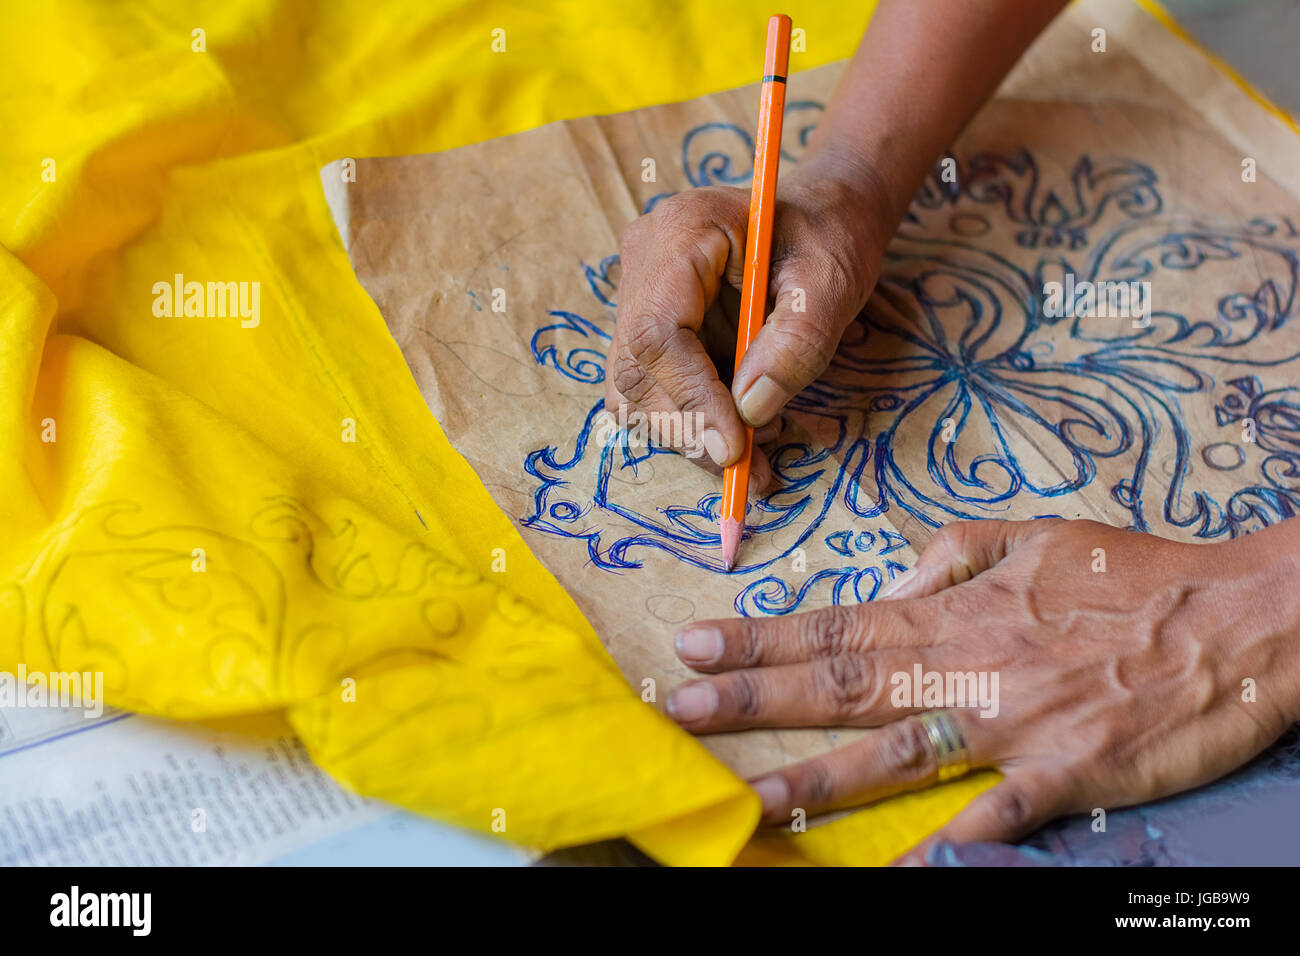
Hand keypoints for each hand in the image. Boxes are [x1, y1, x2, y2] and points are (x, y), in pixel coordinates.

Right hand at [608, 162, 888, 482]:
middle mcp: (643, 261)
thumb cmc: (830, 235)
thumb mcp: (832, 282)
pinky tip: (741, 434)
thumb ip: (797, 342)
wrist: (822, 216)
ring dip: (690, 435)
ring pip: (634, 390)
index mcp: (681, 232)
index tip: (734, 449)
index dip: (691, 399)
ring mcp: (638, 293)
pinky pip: (653, 390)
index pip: (658, 333)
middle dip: (690, 429)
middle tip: (751, 467)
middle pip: (635, 369)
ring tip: (757, 449)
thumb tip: (751, 410)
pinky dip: (693, 424)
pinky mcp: (648, 326)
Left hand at [666, 518, 1299, 862]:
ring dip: (819, 778)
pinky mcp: (1067, 773)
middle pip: (843, 684)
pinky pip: (995, 814)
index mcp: (956, 608)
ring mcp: (1015, 723)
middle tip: (683, 712)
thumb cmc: (1132, 573)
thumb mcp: (1033, 534)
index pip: (837, 623)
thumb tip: (893, 584)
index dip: (762, 637)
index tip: (698, 645)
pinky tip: (897, 866)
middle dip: (755, 699)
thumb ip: (952, 554)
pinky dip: (946, 840)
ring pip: (898, 753)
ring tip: (750, 797)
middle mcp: (969, 664)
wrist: (1238, 616)